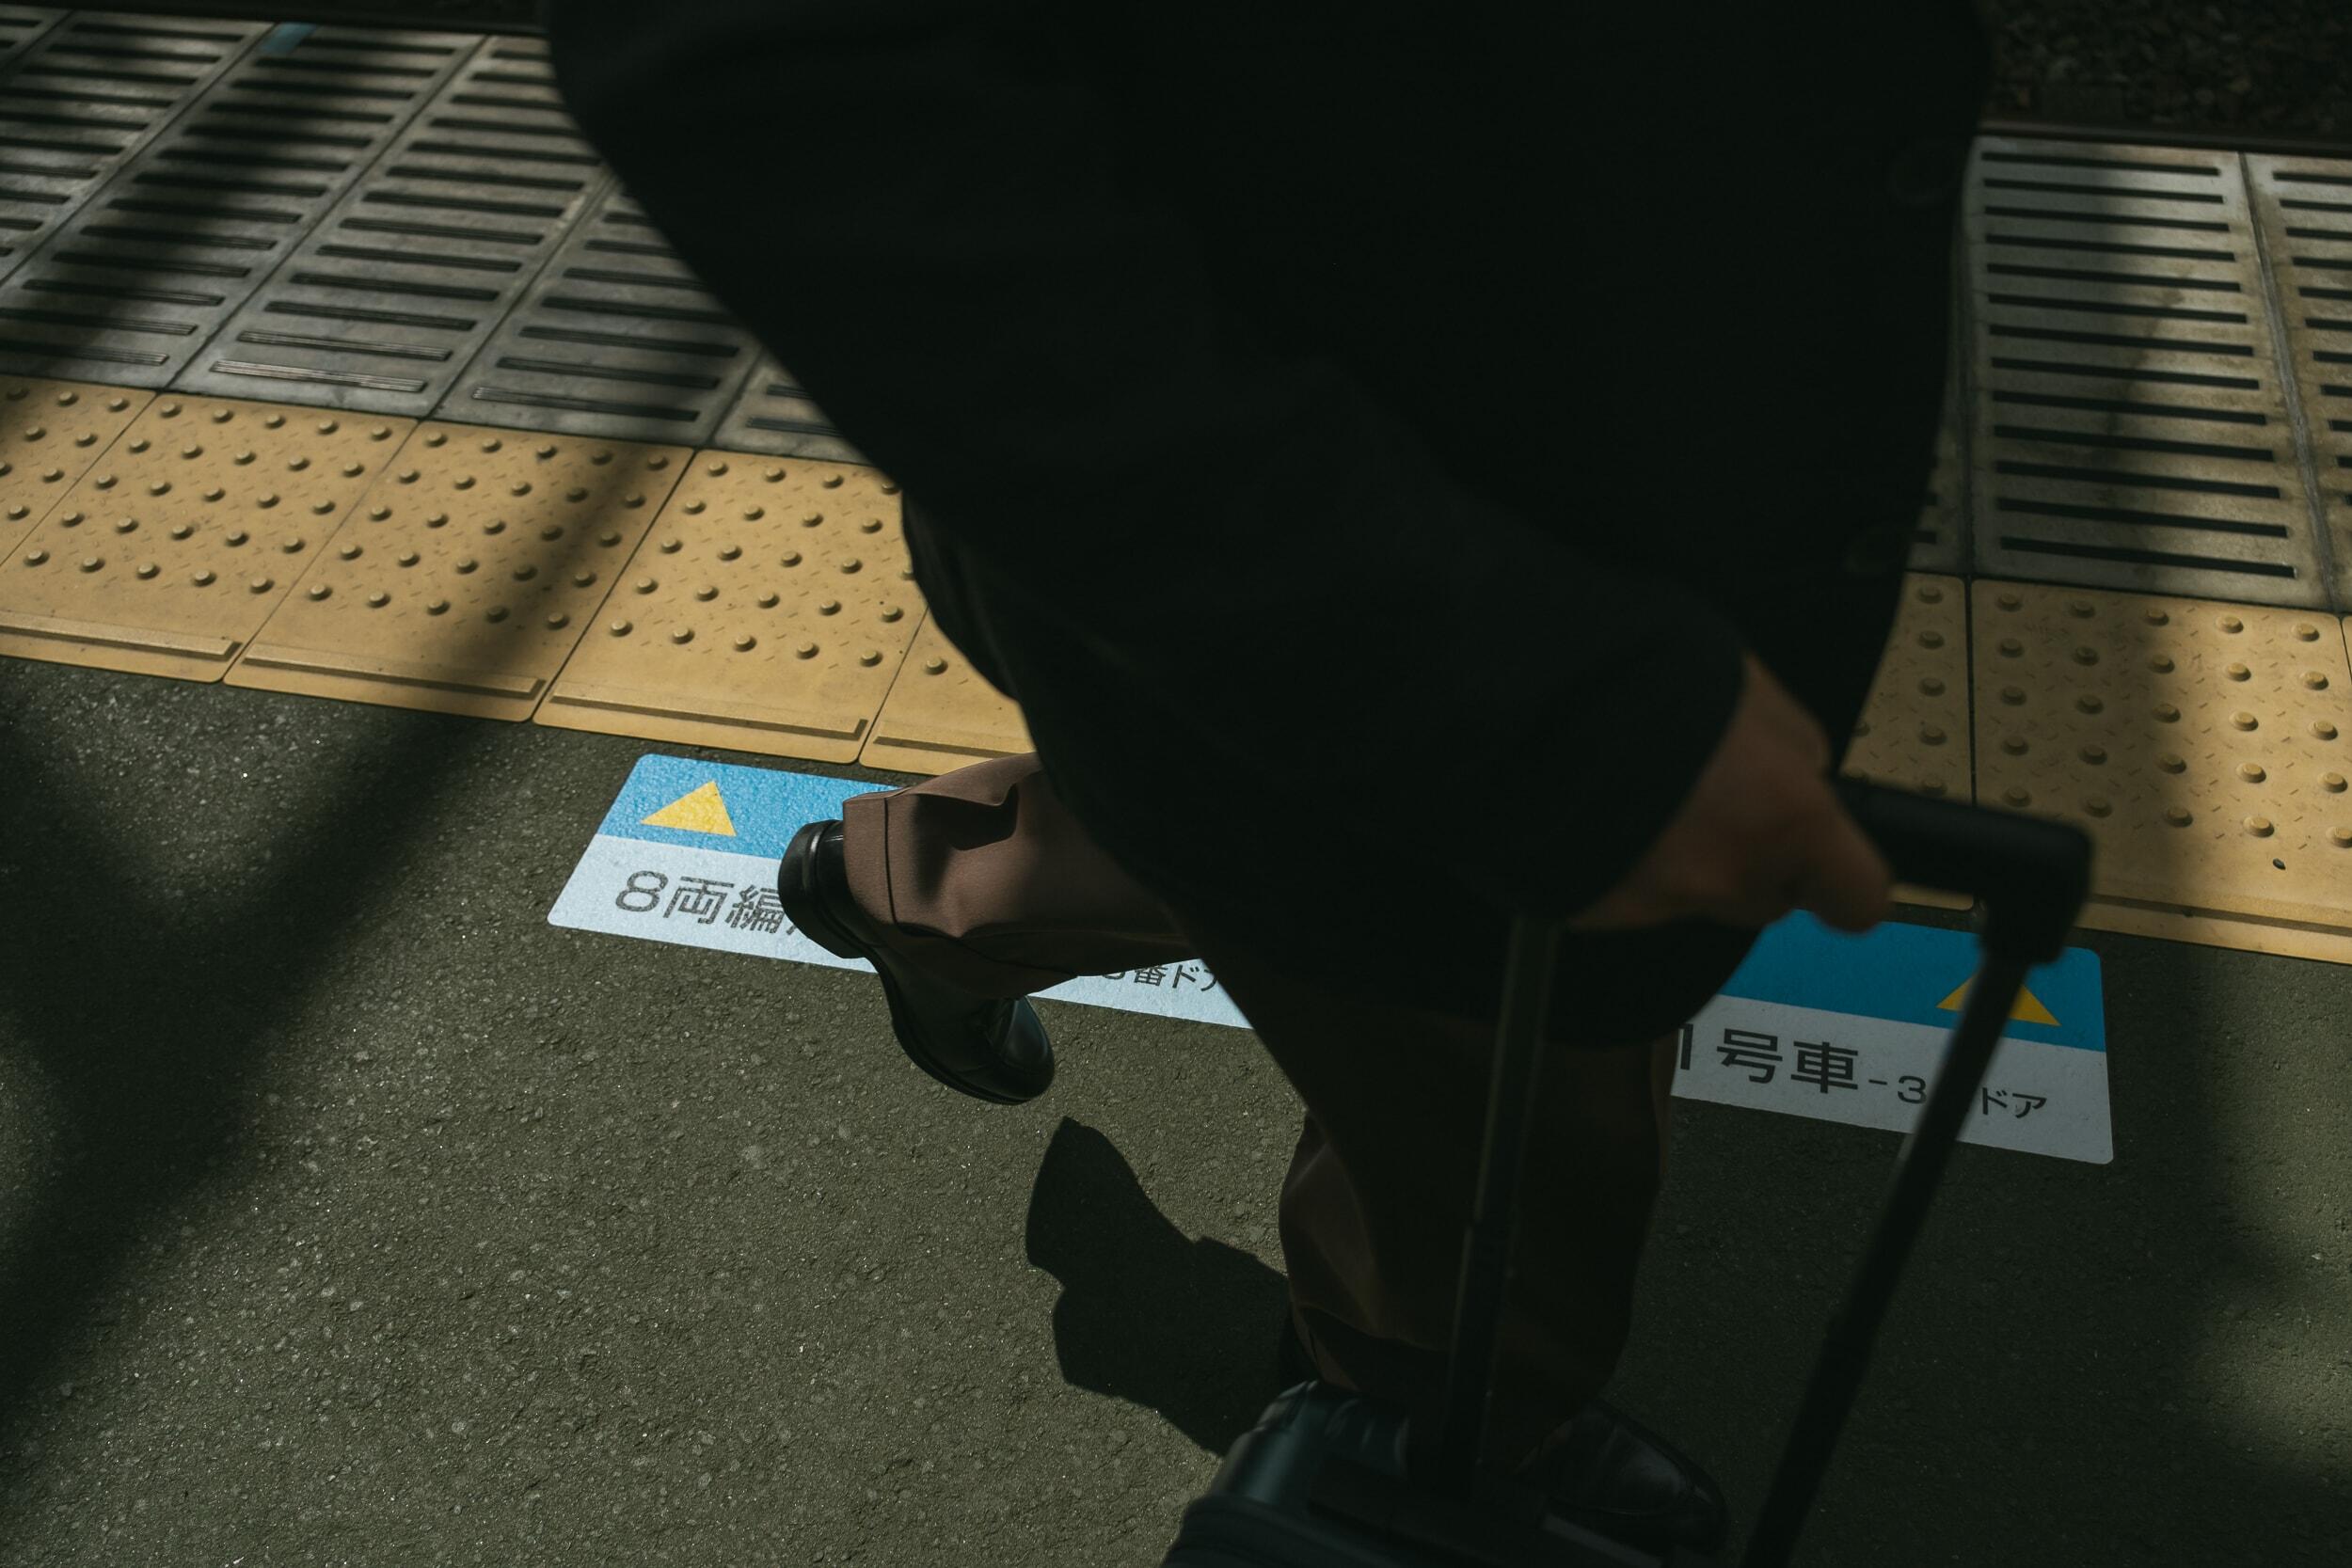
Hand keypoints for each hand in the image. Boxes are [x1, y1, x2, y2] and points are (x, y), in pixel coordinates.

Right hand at [1567, 649, 1894, 935]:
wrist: (1528, 698)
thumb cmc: (1645, 674)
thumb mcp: (1753, 688)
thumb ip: (1793, 747)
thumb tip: (1802, 776)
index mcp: (1788, 819)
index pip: (1858, 899)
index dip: (1843, 881)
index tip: (1827, 864)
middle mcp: (1729, 877)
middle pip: (1765, 896)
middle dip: (1748, 856)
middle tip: (1708, 799)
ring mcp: (1656, 903)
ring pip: (1692, 894)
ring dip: (1677, 857)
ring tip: (1637, 792)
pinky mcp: (1592, 910)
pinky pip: (1623, 893)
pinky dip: (1617, 860)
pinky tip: (1593, 807)